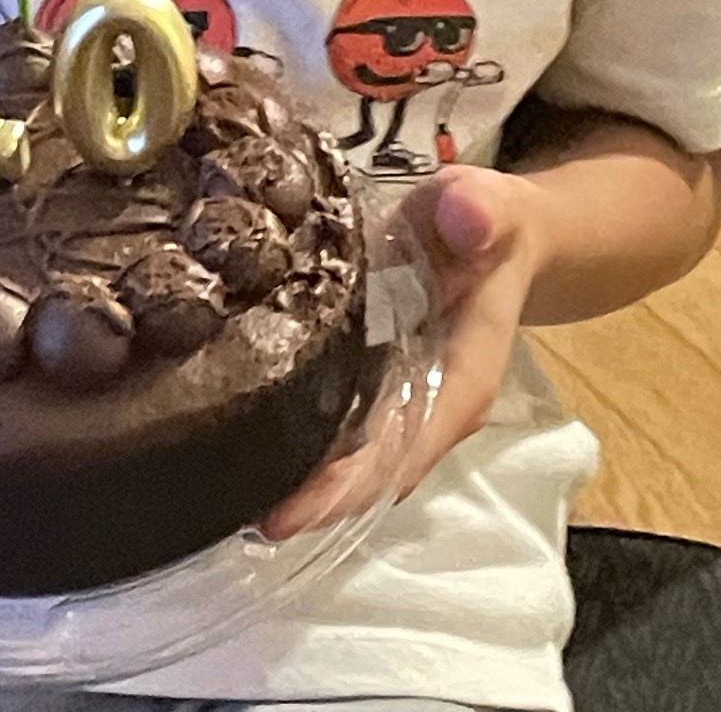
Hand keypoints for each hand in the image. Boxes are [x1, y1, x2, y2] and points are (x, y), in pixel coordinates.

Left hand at [261, 166, 546, 537]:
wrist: (493, 228)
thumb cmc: (489, 222)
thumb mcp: (489, 206)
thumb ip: (480, 212)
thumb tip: (463, 218)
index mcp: (462, 379)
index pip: (410, 447)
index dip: (351, 484)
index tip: (289, 514)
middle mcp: (431, 406)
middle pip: (372, 471)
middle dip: (312, 498)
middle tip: (236, 511)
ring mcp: (401, 400)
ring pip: (353, 457)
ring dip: (300, 478)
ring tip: (227, 490)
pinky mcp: (375, 382)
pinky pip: (339, 421)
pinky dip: (298, 434)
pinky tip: (243, 435)